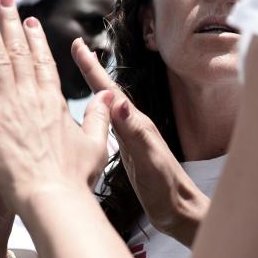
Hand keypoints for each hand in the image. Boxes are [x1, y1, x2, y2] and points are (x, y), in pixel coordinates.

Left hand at [0, 0, 114, 219]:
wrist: (53, 195)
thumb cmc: (73, 177)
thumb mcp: (96, 143)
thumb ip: (100, 117)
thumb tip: (108, 97)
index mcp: (54, 100)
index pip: (43, 60)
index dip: (34, 38)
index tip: (28, 21)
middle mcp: (31, 95)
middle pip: (19, 50)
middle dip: (9, 23)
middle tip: (3, 0)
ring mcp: (9, 103)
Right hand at [72, 39, 210, 246]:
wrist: (180, 211)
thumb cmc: (166, 189)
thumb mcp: (148, 159)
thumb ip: (135, 131)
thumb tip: (118, 101)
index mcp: (136, 124)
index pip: (109, 92)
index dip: (93, 70)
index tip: (79, 46)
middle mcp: (133, 125)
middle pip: (107, 92)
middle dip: (91, 70)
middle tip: (77, 48)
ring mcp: (131, 137)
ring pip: (106, 105)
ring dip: (94, 87)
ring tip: (82, 70)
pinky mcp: (128, 150)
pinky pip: (107, 123)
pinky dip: (97, 111)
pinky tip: (93, 111)